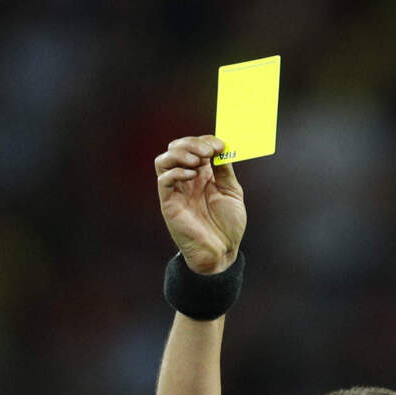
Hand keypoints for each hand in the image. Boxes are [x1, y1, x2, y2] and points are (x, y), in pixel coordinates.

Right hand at [154, 135, 246, 273]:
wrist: (222, 252)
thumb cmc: (228, 226)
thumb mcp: (232, 192)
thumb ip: (225, 170)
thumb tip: (222, 147)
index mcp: (202, 175)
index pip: (195, 147)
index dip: (205, 141)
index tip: (219, 145)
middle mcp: (187, 180)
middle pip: (176, 148)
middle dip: (191, 143)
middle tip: (208, 151)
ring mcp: (176, 190)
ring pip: (164, 159)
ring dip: (180, 153)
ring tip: (198, 161)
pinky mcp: (169, 203)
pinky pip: (163, 180)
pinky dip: (176, 171)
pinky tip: (192, 175)